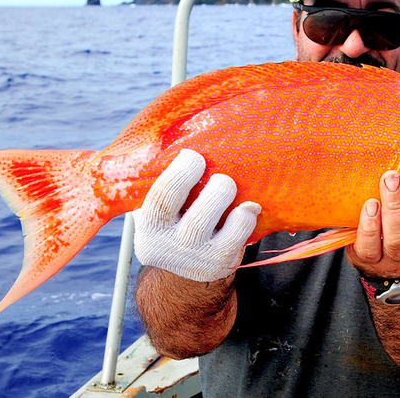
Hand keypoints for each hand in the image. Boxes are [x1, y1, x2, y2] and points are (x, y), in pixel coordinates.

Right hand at [133, 149, 260, 281]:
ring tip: (230, 186)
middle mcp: (170, 247)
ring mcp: (197, 259)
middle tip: (221, 177)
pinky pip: (237, 238)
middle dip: (215, 191)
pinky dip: (246, 218)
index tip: (193, 155)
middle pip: (197, 220)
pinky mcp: (220, 265)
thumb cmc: (173, 216)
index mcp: (150, 225)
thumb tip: (178, 134)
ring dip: (228, 202)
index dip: (181, 173)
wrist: (182, 263)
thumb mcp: (156, 202)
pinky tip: (249, 207)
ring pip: (221, 232)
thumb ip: (160, 177)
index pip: (163, 198)